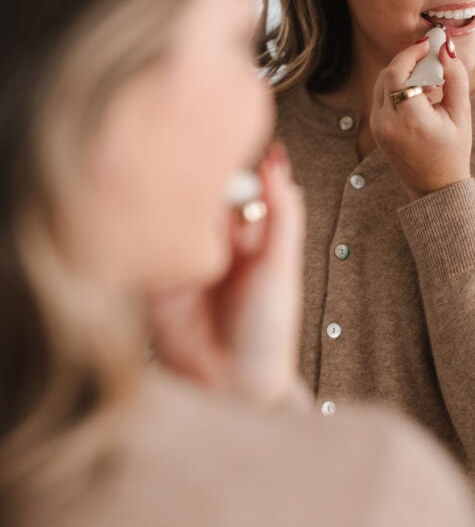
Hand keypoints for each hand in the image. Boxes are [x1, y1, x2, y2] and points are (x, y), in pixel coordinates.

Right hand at [146, 142, 304, 403]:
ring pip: (170, 214)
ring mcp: (182, 258)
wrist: (231, 389)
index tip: (221, 137)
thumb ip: (281, 215)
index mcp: (248, 236)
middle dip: (193, 176)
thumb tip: (277, 160)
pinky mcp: (154, 277)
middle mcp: (213, 243)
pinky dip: (141, 227)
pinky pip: (145, 244)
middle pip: (199, 194)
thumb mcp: (280, 268)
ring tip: (163, 179)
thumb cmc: (266, 332)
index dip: (229, 164)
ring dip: (165, 197)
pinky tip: (140, 211)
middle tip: (188, 156)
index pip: (235, 186)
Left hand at [370, 37, 471, 197]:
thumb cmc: (453, 151)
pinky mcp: (375, 128)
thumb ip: (455, 77)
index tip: (429, 44)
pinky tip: (419, 93)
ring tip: (428, 79)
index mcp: (410, 120)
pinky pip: (381, 96)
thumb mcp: (461, 113)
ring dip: (402, 72)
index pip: (400, 73)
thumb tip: (446, 47)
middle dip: (408, 59)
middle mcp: (387, 123)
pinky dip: (396, 87)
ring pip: (381, 83)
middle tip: (430, 55)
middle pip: (388, 74)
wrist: (435, 187)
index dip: (412, 53)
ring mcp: (377, 127)